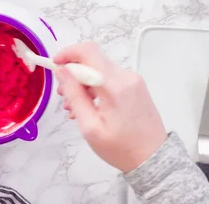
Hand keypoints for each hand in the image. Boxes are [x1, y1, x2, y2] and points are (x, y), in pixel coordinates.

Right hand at [54, 42, 166, 172]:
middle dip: (73, 74)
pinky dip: (96, 87)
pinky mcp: (135, 85)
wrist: (153, 157)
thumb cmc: (121, 147)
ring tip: (75, 107)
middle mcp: (126, 76)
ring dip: (84, 83)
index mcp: (115, 86)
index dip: (68, 53)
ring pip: (100, 70)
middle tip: (64, 96)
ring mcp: (133, 80)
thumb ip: (74, 95)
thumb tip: (61, 71)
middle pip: (93, 60)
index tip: (55, 65)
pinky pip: (110, 78)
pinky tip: (90, 106)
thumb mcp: (90, 126)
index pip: (88, 51)